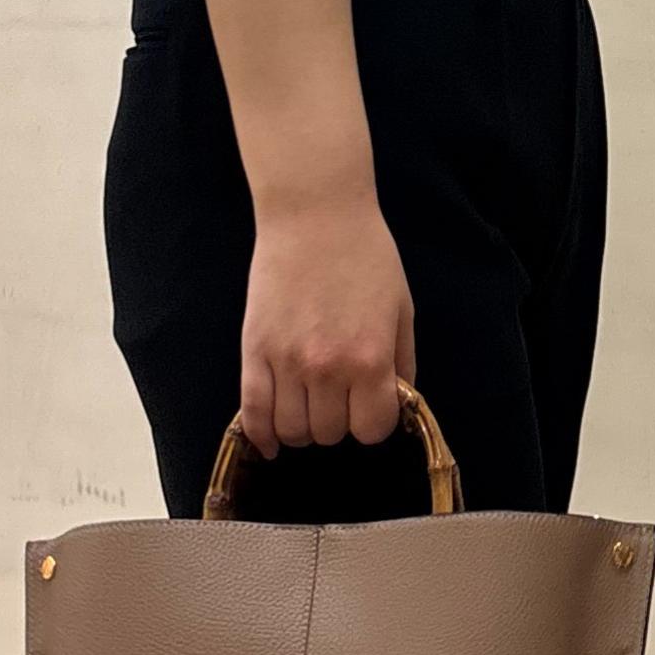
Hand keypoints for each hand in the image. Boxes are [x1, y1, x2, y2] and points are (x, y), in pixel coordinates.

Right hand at [240, 196, 415, 457]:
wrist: (314, 213)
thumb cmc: (365, 256)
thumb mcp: (401, 310)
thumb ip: (402, 365)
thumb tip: (395, 406)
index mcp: (370, 359)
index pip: (371, 430)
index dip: (372, 422)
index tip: (369, 405)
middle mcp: (327, 368)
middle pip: (330, 434)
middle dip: (338, 422)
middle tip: (338, 396)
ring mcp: (287, 362)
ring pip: (293, 431)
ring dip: (304, 427)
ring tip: (308, 406)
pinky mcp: (255, 352)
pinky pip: (253, 413)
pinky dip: (262, 434)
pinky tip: (272, 441)